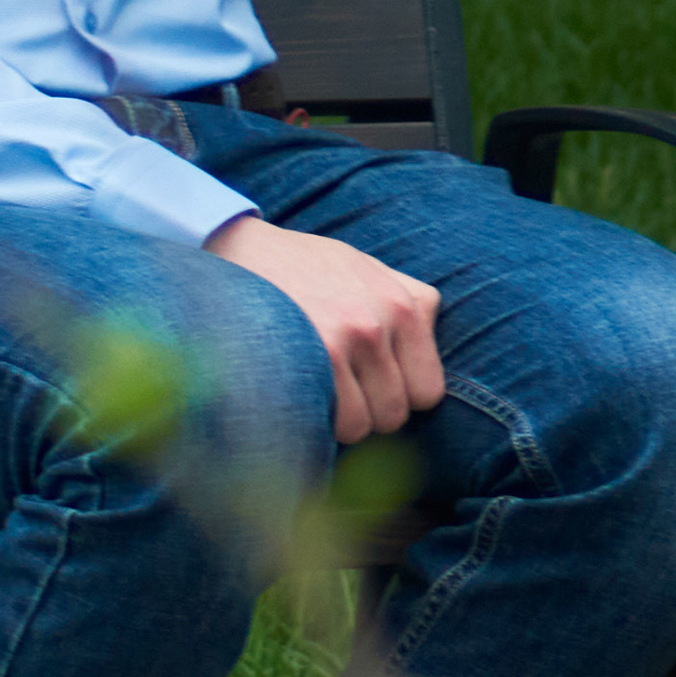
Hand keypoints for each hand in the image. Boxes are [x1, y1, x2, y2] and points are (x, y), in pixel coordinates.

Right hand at [206, 215, 444, 441]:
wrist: (242, 249)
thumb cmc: (310, 266)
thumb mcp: (372, 268)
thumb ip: (413, 300)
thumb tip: (433, 337)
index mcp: (403, 307)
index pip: (427, 392)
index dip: (401, 395)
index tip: (375, 384)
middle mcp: (375, 327)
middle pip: (394, 415)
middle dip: (371, 410)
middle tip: (342, 388)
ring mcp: (337, 346)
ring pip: (362, 427)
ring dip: (342, 420)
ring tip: (320, 389)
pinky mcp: (301, 362)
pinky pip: (328, 426)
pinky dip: (316, 423)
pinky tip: (302, 396)